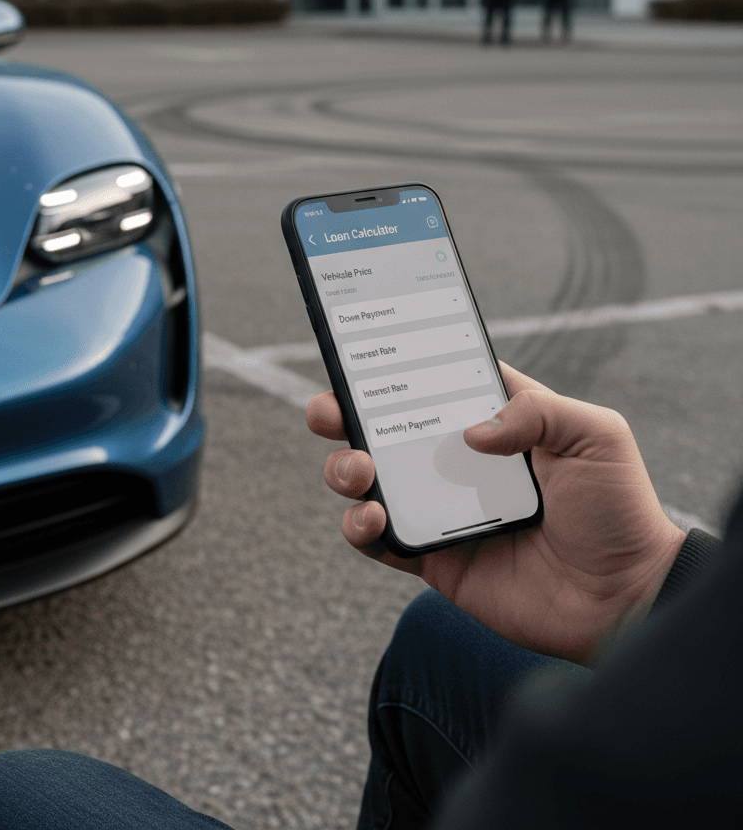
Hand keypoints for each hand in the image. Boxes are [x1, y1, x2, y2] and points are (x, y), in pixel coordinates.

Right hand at [306, 364, 685, 663]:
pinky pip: (376, 539)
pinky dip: (359, 526)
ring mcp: (439, 507)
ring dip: (343, 468)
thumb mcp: (594, 435)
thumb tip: (470, 433)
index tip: (363, 351)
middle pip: (382, 427)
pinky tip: (373, 516)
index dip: (396, 366)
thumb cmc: (618, 509)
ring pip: (366, 479)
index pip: (431, 382)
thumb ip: (535, 412)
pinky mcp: (430, 556)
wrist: (624, 599)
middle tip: (327, 412)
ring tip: (358, 471)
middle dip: (342, 413)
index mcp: (491, 422)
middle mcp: (456, 461)